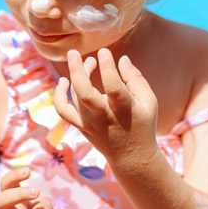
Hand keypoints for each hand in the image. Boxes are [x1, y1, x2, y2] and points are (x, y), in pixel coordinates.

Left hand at [53, 48, 160, 167]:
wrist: (131, 156)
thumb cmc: (142, 124)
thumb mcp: (149, 102)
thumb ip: (136, 79)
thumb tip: (122, 59)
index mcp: (124, 110)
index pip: (113, 87)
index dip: (107, 68)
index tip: (103, 51)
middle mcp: (104, 117)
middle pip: (84, 94)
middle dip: (76, 70)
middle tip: (74, 52)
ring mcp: (90, 123)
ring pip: (74, 97)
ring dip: (76, 75)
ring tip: (87, 61)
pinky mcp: (81, 127)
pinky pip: (63, 111)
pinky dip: (58, 96)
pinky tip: (63, 81)